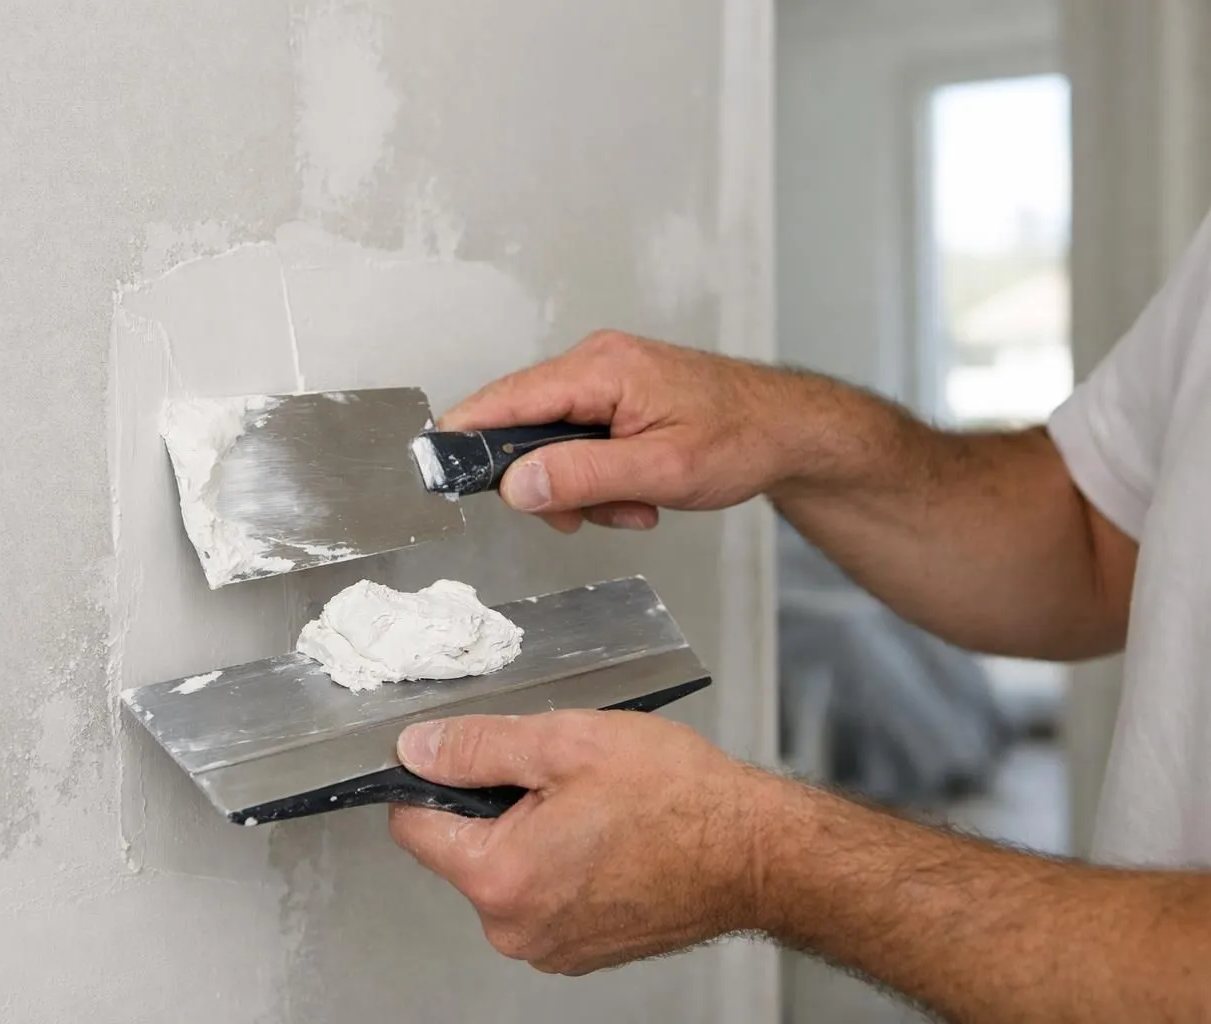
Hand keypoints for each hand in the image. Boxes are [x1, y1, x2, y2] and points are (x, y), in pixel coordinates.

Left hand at [387, 710, 776, 974]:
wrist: (757, 853)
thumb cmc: (679, 798)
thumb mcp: (566, 743)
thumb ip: (478, 745)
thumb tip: (418, 749)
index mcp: (501, 878)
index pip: (412, 825)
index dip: (434, 778)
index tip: (471, 756)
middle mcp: (517, 929)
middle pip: (461, 850)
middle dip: (493, 806)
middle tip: (558, 778)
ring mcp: (551, 948)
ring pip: (504, 872)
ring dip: (530, 833)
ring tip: (593, 807)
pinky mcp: (581, 951)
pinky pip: (542, 895)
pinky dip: (561, 863)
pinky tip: (606, 836)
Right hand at [439, 331, 809, 532]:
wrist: (790, 430)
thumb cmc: (742, 437)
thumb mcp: (660, 469)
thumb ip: (582, 477)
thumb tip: (515, 485)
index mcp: (601, 369)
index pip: (506, 398)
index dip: (467, 437)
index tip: (438, 468)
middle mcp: (596, 364)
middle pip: (523, 427)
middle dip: (549, 482)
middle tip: (587, 513)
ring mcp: (605, 379)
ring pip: (551, 444)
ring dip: (582, 488)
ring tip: (633, 503)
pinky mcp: (615, 398)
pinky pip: (579, 443)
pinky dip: (600, 478)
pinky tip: (637, 492)